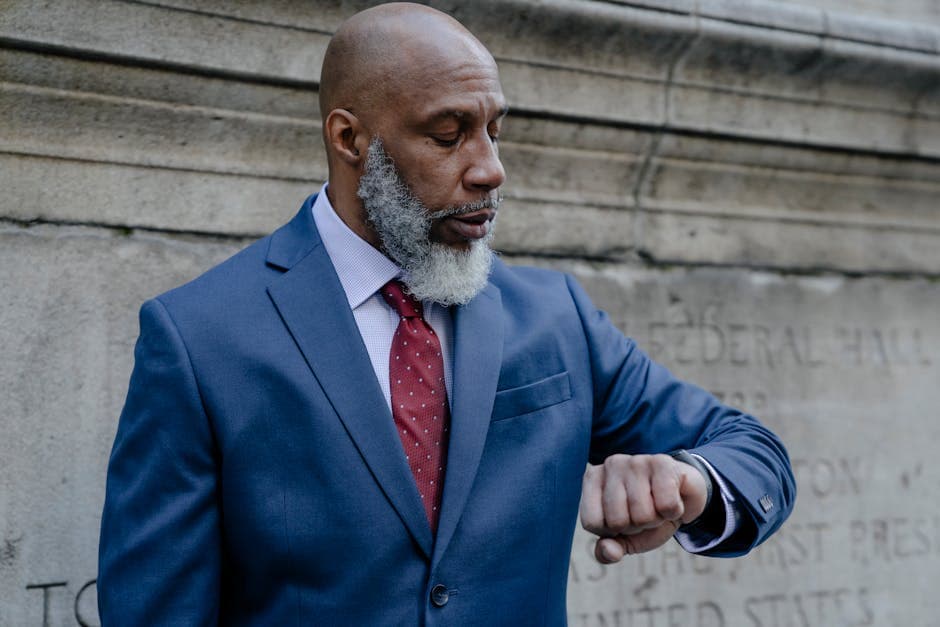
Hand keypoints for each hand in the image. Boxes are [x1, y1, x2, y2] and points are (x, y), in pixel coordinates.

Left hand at [580, 453, 706, 563]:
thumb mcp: (626, 537)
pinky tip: (673, 498)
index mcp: (593, 479)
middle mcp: (611, 465)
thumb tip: (607, 551)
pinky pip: (667, 505)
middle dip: (637, 526)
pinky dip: (675, 512)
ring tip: (659, 505)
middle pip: (618, 521)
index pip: (592, 523)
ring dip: (657, 519)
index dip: (612, 532)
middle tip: (646, 511)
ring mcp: (636, 461)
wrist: (684, 494)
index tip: (624, 519)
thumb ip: (609, 550)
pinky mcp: (663, 462)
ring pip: (643, 515)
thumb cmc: (648, 513)